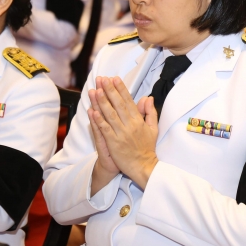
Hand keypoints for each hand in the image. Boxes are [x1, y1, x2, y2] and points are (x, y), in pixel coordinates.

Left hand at [88, 76, 158, 190]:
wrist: (144, 167)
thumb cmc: (147, 148)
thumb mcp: (153, 128)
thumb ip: (150, 112)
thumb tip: (148, 98)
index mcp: (138, 120)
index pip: (128, 101)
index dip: (121, 89)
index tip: (114, 78)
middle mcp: (130, 125)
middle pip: (118, 104)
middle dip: (109, 90)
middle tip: (102, 79)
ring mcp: (121, 134)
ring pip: (110, 114)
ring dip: (102, 102)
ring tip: (96, 90)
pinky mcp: (113, 143)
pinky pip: (105, 129)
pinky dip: (98, 120)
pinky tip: (92, 111)